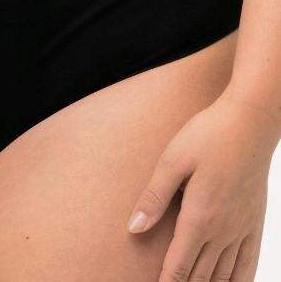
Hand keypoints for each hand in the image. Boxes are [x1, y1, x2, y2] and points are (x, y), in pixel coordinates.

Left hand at [127, 91, 279, 281]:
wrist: (250, 122)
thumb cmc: (208, 137)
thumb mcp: (172, 162)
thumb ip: (153, 197)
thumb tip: (133, 227)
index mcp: (199, 217)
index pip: (180, 265)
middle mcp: (223, 230)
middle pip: (201, 275)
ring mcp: (242, 227)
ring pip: (224, 274)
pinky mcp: (255, 220)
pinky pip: (249, 262)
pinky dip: (238, 279)